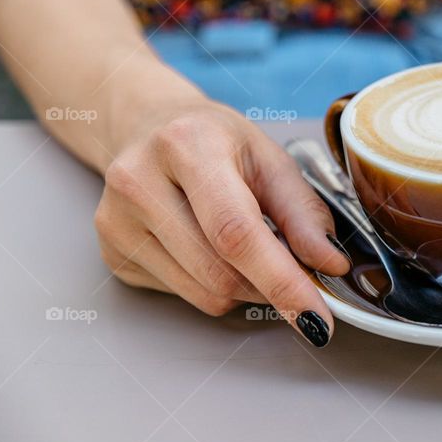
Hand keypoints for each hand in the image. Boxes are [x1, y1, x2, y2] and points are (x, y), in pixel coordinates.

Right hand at [93, 101, 349, 346]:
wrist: (149, 125)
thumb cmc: (216, 141)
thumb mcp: (270, 159)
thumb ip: (304, 214)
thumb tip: (330, 265)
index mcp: (188, 146)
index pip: (236, 232)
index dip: (281, 280)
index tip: (316, 316)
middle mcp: (139, 181)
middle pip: (219, 272)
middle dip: (270, 285)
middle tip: (293, 270)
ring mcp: (116, 220)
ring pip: (202, 294)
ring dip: (244, 289)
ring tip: (248, 249)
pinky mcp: (111, 252)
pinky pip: (181, 295)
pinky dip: (211, 285)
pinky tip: (208, 247)